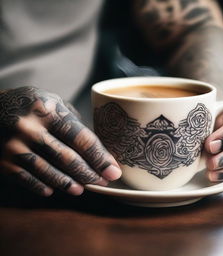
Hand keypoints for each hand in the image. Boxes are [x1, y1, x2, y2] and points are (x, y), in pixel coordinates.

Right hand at [0, 87, 121, 195]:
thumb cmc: (30, 104)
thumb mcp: (52, 101)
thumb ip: (73, 121)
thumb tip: (95, 147)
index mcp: (48, 110)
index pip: (82, 139)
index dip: (100, 158)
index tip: (113, 171)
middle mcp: (30, 128)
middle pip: (68, 158)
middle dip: (90, 173)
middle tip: (103, 181)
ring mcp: (14, 146)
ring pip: (49, 172)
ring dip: (69, 183)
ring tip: (82, 189)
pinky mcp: (2, 161)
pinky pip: (27, 179)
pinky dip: (43, 186)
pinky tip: (53, 190)